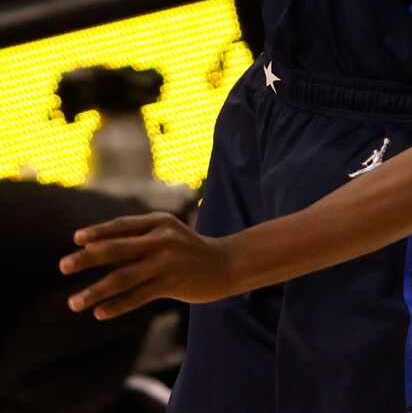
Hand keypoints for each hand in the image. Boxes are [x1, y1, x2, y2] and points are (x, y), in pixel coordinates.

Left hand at [61, 212, 234, 318]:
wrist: (225, 263)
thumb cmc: (187, 249)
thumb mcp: (167, 233)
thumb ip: (138, 237)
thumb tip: (94, 247)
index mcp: (159, 221)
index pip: (122, 225)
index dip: (98, 231)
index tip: (76, 239)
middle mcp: (162, 239)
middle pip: (116, 248)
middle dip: (87, 258)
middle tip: (62, 265)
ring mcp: (167, 262)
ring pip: (123, 277)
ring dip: (95, 291)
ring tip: (73, 303)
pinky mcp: (172, 284)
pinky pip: (138, 296)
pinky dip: (117, 305)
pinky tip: (99, 313)